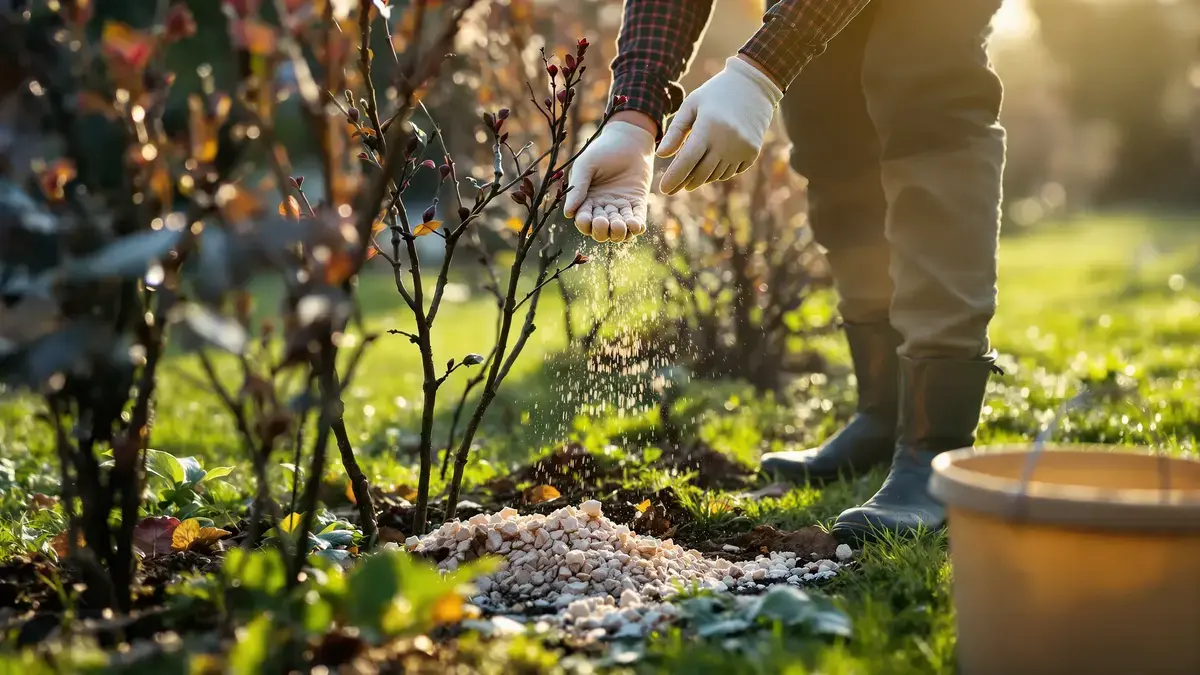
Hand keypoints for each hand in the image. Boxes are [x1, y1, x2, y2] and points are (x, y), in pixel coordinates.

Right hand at [563, 118, 654, 242]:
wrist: (629, 139)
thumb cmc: (603, 150)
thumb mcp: (586, 165)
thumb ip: (578, 188)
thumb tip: (568, 214)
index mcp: (587, 200)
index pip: (584, 220)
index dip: (585, 223)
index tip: (587, 219)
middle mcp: (603, 207)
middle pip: (601, 230)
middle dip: (601, 231)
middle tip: (604, 222)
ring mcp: (621, 207)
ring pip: (618, 229)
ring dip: (618, 233)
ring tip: (619, 225)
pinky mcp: (637, 203)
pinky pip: (637, 220)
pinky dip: (636, 227)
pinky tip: (636, 226)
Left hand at [657, 55, 782, 194]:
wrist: (753, 86)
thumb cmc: (715, 94)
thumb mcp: (691, 106)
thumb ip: (675, 131)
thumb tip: (661, 155)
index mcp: (708, 127)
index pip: (687, 161)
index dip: (674, 177)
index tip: (664, 189)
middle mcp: (727, 141)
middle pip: (700, 173)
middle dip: (685, 182)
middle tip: (673, 187)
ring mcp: (742, 149)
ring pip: (715, 175)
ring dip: (701, 178)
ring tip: (691, 174)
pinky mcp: (752, 152)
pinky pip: (730, 172)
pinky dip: (718, 172)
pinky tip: (711, 165)